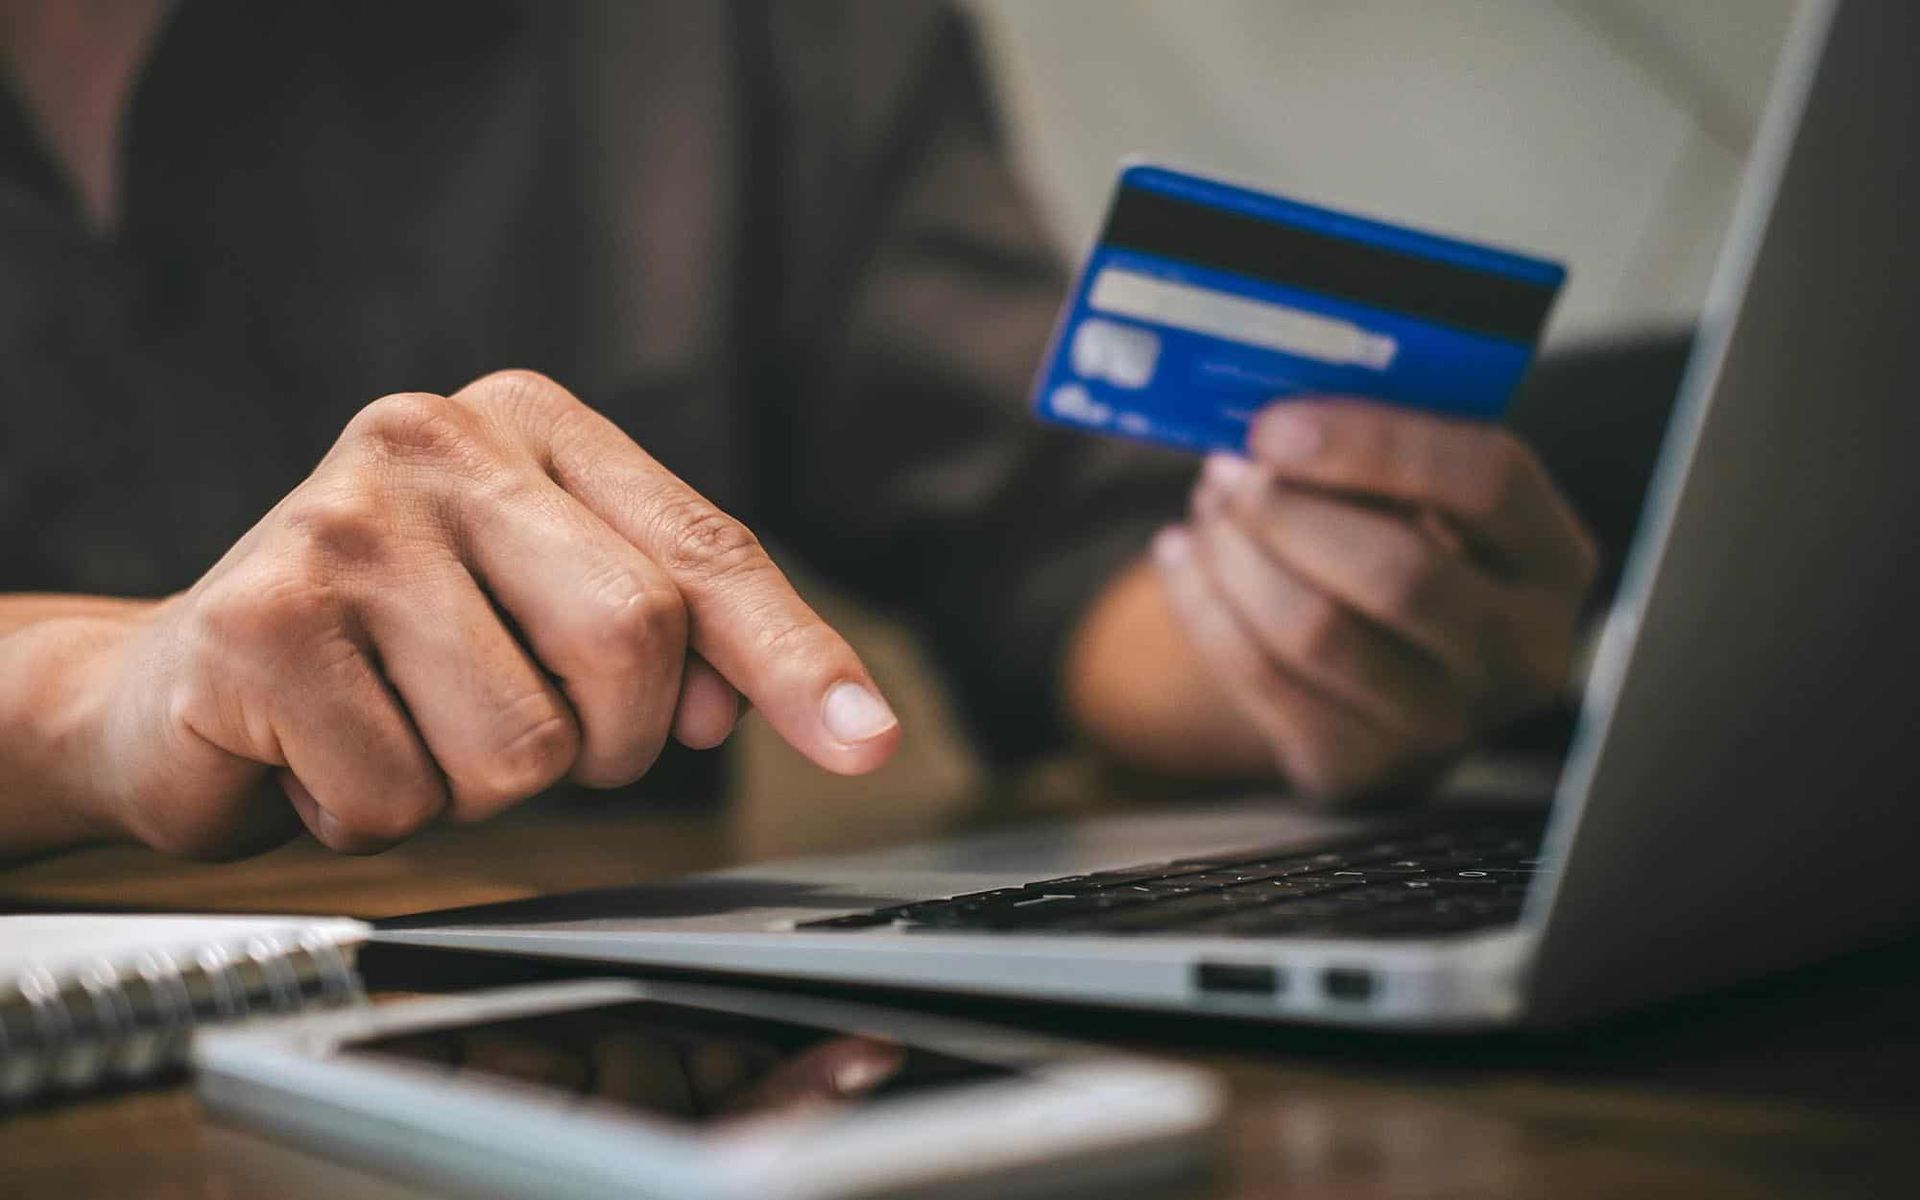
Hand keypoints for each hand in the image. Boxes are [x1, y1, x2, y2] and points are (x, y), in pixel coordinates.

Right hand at [76, 370, 898, 856]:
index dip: (793, 654)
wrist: (182, 687)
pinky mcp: (262, 619)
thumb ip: (663, 639)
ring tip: (404, 726)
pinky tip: (324, 751)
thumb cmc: (393, 651)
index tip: (868, 741)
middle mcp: (435, 438)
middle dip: (602, 740)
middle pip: (632, 639)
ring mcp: (342, 520)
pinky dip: (377, 815)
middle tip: (520, 728)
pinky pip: (403, 800)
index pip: (703, 549)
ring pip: (524, 745)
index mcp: (530, 424)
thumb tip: (730, 704)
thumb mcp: (542, 613)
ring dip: (477, 788)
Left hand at [1153, 398, 1596, 799]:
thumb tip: (1276, 411)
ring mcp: (1442, 725)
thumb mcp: (1429, 498)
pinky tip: (1181, 554)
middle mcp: (1520, 654)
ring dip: (1237, 555)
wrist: (1394, 677)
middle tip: (1228, 468)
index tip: (1278, 424)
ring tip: (1208, 505)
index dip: (1374, 443)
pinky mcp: (1356, 766)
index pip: (1488, 482)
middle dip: (1289, 511)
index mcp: (1555, 560)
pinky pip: (1259, 678)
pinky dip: (1203, 604)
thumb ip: (1382, 452)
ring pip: (1316, 632)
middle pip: (1397, 572)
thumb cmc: (1409, 548)